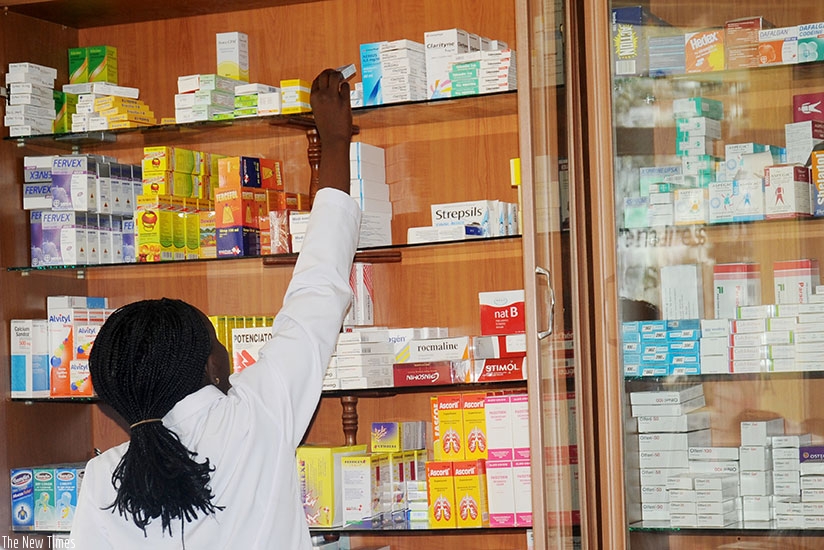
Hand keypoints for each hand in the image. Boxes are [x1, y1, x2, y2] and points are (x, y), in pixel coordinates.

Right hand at [310, 68, 352, 194]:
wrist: (334, 139)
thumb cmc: (327, 129)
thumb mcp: (318, 112)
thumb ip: (321, 101)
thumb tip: (328, 91)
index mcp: (313, 98)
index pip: (316, 81)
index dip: (322, 77)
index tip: (327, 76)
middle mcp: (322, 95)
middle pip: (325, 75)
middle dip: (331, 72)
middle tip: (336, 73)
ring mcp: (333, 97)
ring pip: (335, 76)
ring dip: (339, 75)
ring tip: (342, 77)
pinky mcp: (344, 100)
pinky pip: (345, 86)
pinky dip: (346, 86)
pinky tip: (346, 88)